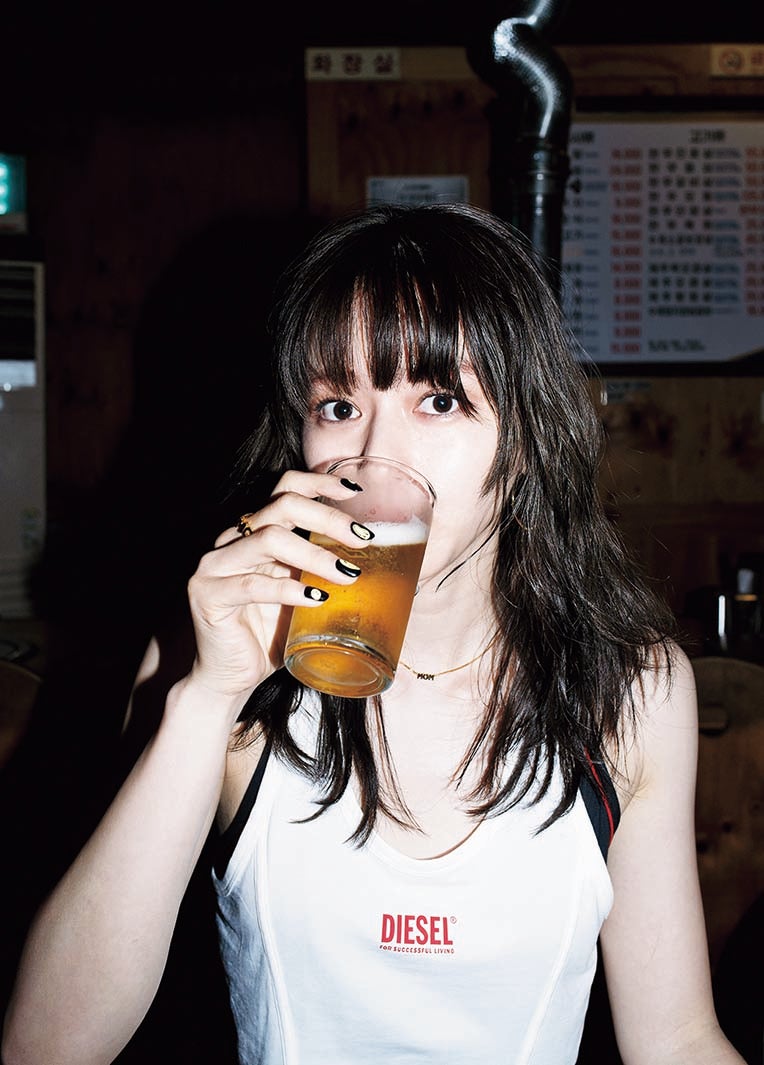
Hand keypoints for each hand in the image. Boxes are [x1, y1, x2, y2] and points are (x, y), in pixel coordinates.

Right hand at [186, 470, 366, 698]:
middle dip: (329, 519)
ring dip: (315, 555)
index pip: (286, 488)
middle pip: (283, 505)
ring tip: (348, 574)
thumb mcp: (305, 596)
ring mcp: (216, 564)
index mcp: (255, 532)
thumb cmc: (270, 636)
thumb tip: (381, 566)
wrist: (230, 678)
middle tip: (363, 541)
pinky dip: (289, 590)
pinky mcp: (207, 594)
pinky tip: (316, 599)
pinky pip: (252, 585)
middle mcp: (232, 539)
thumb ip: (325, 574)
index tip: (354, 492)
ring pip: (270, 538)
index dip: (319, 483)